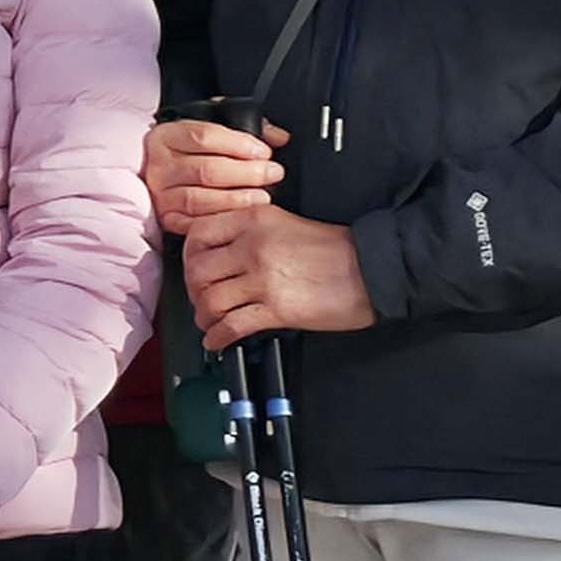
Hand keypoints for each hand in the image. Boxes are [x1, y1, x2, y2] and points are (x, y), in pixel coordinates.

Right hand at [139, 114, 287, 240]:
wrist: (167, 175)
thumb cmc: (193, 152)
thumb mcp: (212, 129)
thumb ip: (244, 129)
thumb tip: (278, 138)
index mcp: (166, 136)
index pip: (204, 137)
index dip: (239, 144)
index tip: (264, 151)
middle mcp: (159, 166)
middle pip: (206, 169)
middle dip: (247, 173)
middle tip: (273, 173)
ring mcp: (161, 194)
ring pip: (200, 199)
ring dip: (238, 199)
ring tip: (263, 196)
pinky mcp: (168, 218)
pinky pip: (195, 223)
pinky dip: (221, 220)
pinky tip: (241, 216)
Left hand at [174, 204, 380, 349]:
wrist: (372, 268)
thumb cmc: (336, 249)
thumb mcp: (285, 224)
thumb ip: (250, 233)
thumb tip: (220, 254)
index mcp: (254, 219)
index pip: (198, 235)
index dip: (189, 258)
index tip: (193, 270)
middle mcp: (253, 246)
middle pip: (198, 272)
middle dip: (193, 292)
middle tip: (200, 300)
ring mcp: (263, 278)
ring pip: (210, 301)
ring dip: (204, 317)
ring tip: (210, 322)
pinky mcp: (276, 309)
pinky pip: (231, 326)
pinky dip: (218, 338)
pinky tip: (218, 341)